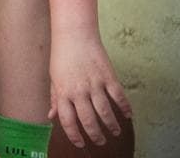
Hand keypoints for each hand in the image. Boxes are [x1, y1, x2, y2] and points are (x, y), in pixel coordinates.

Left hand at [48, 30, 131, 146]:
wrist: (74, 35)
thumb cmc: (61, 56)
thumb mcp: (53, 77)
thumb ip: (54, 98)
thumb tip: (51, 116)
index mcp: (63, 92)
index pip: (67, 120)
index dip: (74, 135)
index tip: (80, 143)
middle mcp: (78, 91)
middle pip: (88, 120)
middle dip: (95, 135)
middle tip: (101, 141)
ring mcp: (94, 84)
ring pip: (105, 111)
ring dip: (111, 125)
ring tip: (115, 132)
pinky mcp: (108, 76)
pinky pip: (118, 96)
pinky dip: (125, 107)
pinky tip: (128, 115)